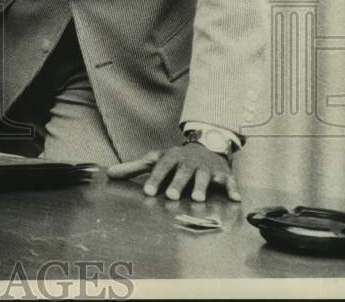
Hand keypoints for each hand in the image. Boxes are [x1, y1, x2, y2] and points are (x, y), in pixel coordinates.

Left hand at [106, 143, 240, 201]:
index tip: (148, 192)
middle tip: (171, 196)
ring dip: (201, 186)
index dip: (155, 180)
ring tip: (197, 198)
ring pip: (204, 176)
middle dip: (177, 183)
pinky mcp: (222, 174)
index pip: (161, 169)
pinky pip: (229, 181)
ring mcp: (206, 168)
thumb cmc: (176, 159)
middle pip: (182, 172)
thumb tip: (109, 174)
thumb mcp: (156, 160)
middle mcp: (188, 162)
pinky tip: (235, 198)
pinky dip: (232, 188)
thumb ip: (134, 168)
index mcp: (171, 159)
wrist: (206, 146)